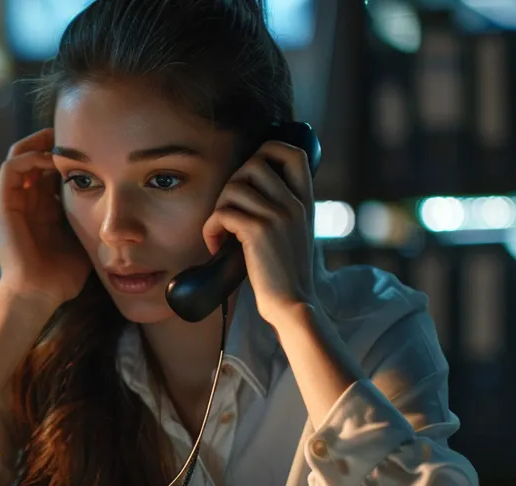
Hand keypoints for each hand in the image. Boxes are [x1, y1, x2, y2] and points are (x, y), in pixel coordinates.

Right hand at [0, 128, 90, 309]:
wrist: (38, 293)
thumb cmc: (62, 274)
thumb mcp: (83, 238)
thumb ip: (92, 220)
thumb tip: (121, 210)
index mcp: (43, 209)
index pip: (51, 170)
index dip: (67, 156)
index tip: (91, 147)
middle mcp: (26, 201)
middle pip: (34, 157)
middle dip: (52, 142)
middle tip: (74, 132)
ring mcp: (13, 202)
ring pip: (19, 156)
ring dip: (37, 143)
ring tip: (58, 137)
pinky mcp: (3, 204)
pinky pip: (10, 168)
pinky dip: (28, 157)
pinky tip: (50, 159)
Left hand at [202, 141, 317, 324]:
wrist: (292, 305)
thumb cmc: (285, 274)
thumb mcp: (295, 234)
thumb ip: (282, 209)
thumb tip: (251, 190)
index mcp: (305, 202)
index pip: (294, 154)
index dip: (267, 151)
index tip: (250, 174)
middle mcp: (294, 204)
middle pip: (254, 163)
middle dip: (232, 183)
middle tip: (229, 212)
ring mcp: (278, 216)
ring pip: (234, 186)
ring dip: (218, 208)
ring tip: (221, 232)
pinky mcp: (258, 232)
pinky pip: (222, 213)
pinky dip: (210, 229)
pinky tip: (215, 246)